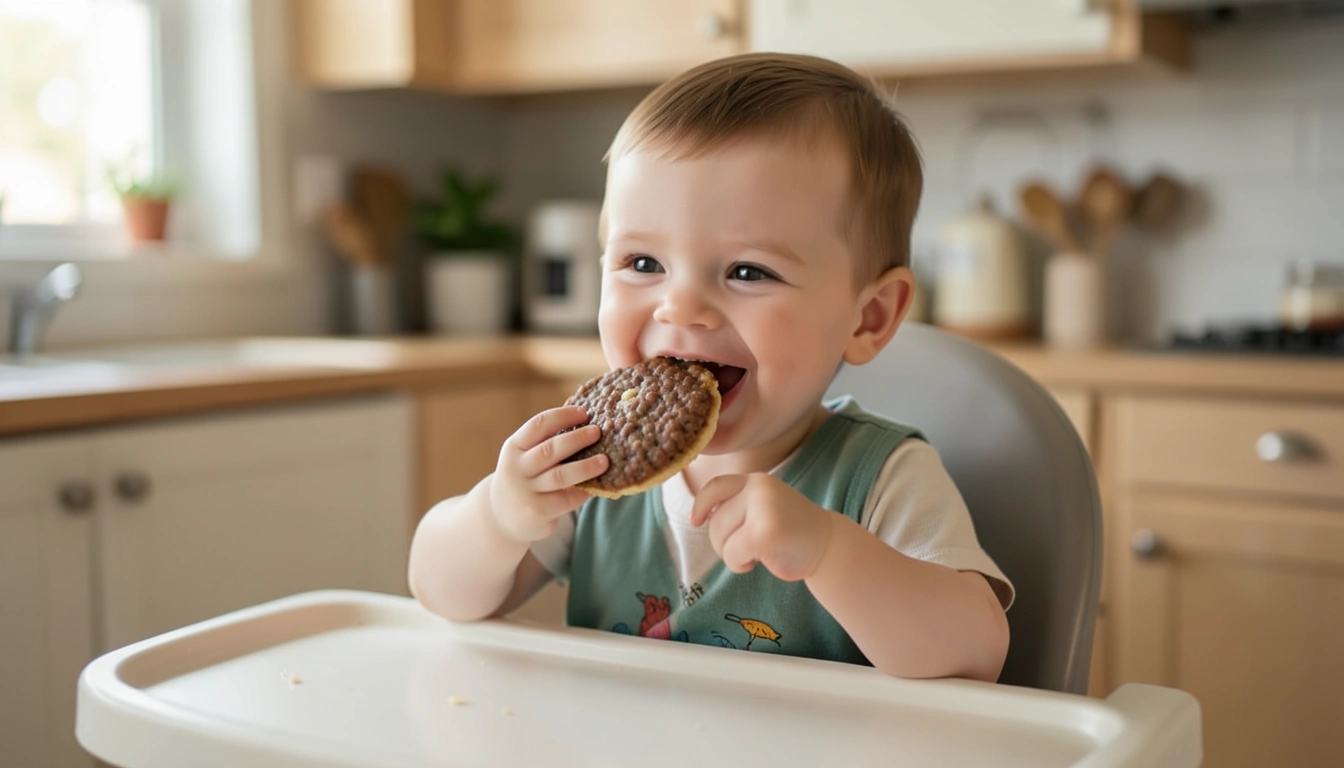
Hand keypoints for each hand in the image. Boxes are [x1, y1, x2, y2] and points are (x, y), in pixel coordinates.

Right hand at [488, 405, 607, 543]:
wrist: (501, 518)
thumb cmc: (524, 479)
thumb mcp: (524, 458)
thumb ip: (546, 444)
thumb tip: (587, 425)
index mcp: (514, 447)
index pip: (538, 425)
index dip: (562, 416)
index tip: (584, 412)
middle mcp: (516, 468)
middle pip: (550, 449)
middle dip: (577, 439)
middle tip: (597, 432)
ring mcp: (525, 491)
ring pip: (560, 476)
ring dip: (586, 466)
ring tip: (604, 461)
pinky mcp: (537, 512)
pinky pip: (566, 499)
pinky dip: (583, 491)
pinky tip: (596, 486)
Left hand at [690, 473, 834, 581]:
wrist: (827, 546)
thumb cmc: (791, 532)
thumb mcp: (764, 508)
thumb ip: (739, 505)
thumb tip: (700, 516)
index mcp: (757, 481)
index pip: (716, 486)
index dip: (701, 504)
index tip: (696, 521)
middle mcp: (759, 488)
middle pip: (715, 521)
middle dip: (722, 543)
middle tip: (746, 550)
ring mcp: (763, 508)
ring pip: (721, 538)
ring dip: (732, 555)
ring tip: (756, 554)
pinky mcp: (765, 532)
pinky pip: (732, 554)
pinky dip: (739, 564)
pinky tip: (757, 562)